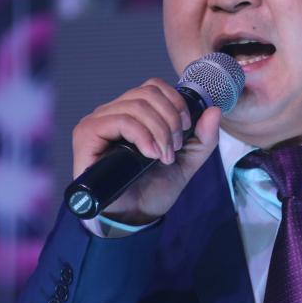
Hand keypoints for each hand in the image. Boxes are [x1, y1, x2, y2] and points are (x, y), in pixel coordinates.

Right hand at [71, 78, 222, 224]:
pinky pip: (119, 120)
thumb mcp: (187, 160)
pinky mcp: (87, 134)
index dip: (176, 102)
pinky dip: (142, 135)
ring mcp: (98, 121)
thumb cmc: (154, 187)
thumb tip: (214, 110)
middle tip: (175, 148)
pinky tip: (150, 154)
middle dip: (170, 121)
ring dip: (159, 131)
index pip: (154, 86)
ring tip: (163, 156)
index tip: (187, 129)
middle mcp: (112, 112)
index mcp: (133, 112)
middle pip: (148, 94)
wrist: (135, 216)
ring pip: (136, 106)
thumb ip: (203, 137)